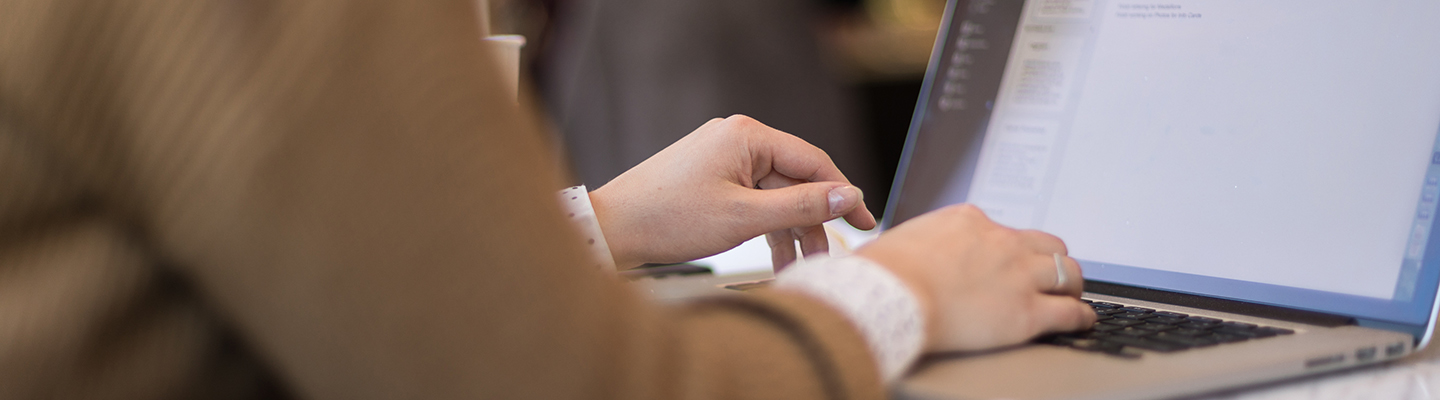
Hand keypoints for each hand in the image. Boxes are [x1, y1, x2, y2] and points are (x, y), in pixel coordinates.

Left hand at [590, 115, 876, 268]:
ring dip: (789, 234)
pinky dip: (765, 230)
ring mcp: (722, 160)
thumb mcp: (743, 218)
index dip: (843, 194)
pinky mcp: (711, 181)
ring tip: (799, 270)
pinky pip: (752, 202)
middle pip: (794, 181)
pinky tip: (777, 261)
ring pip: (774, 197)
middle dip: (811, 224)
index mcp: (747, 136)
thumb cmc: (668, 219)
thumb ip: (800, 207)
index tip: (866, 223)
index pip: (812, 161)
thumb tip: (847, 196)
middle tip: (827, 259)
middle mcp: (736, 140)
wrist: (609, 230)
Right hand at [856, 204, 1093, 351]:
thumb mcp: (901, 240)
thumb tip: (902, 253)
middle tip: (1049, 276)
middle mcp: (1000, 242)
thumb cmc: (882, 272)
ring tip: (1071, 296)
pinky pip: (1070, 312)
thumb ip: (916, 244)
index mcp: (968, 221)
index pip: (1004, 231)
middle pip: (1045, 245)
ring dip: (1070, 285)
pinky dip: (1080, 317)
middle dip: (1049, 260)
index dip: (1009, 250)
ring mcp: (1018, 276)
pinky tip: (1082, 321)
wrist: (890, 294)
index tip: (1006, 262)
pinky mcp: (1026, 312)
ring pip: (1067, 272)